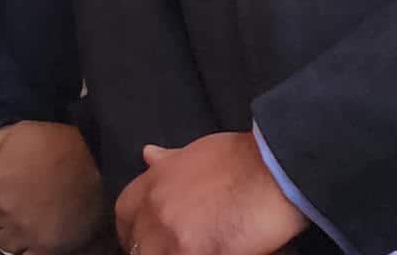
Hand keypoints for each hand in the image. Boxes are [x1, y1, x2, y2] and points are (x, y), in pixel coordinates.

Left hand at [0, 121, 106, 254]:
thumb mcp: (15, 132)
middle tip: (2, 214)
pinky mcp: (47, 246)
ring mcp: (24, 230)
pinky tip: (29, 243)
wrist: (97, 161)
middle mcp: (2, 209)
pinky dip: (23, 253)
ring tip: (16, 230)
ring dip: (5, 239)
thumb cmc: (55, 143)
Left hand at [115, 132, 307, 254]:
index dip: (134, 229)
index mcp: (152, 183)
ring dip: (170, 253)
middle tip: (174, 247)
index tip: (146, 237)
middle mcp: (154, 209)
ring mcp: (170, 235)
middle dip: (150, 248)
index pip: (124, 214)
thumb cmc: (240, 158)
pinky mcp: (193, 253)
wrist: (271, 170)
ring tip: (195, 249)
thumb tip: (147, 154)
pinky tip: (213, 253)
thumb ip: (168, 161)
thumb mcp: (193, 152)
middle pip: (137, 244)